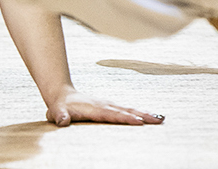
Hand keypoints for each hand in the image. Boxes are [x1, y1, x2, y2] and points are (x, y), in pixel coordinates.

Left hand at [46, 87, 163, 127]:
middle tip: (160, 120)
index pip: (114, 115)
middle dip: (144, 115)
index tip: (140, 122)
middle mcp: (106, 105)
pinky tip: (148, 117)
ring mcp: (110, 105)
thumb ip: (61, 117)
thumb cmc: (61, 107)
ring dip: (146, 114)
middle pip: (128, 111)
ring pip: (131, 110)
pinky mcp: (112, 107)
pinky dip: (140, 113)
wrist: (63, 95)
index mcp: (96, 109)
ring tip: (161, 118)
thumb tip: (63, 122)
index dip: (127, 119)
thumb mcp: (57, 112)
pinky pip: (128, 111)